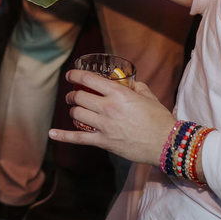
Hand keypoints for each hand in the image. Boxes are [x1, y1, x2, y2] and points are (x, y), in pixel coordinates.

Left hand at [49, 70, 173, 166]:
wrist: (168, 144)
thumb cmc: (160, 119)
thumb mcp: (148, 95)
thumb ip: (135, 86)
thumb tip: (127, 82)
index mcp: (118, 94)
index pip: (88, 80)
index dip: (75, 76)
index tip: (70, 75)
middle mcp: (108, 108)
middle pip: (79, 97)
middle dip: (72, 95)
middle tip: (72, 96)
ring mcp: (105, 126)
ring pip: (76, 115)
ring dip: (72, 111)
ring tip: (74, 109)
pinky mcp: (104, 142)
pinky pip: (79, 138)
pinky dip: (63, 136)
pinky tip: (52, 134)